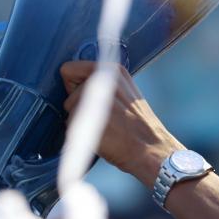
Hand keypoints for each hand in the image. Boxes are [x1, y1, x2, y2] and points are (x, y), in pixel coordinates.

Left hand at [61, 61, 182, 186]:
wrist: (150, 148)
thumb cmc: (138, 126)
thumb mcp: (126, 93)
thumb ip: (104, 84)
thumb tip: (78, 85)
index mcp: (112, 70)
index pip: (70, 69)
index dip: (74, 85)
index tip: (86, 97)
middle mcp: (101, 79)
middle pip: (68, 91)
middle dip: (78, 103)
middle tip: (101, 116)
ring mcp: (93, 97)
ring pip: (69, 109)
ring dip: (81, 120)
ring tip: (104, 126)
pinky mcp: (86, 117)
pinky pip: (71, 125)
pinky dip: (82, 133)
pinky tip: (101, 135)